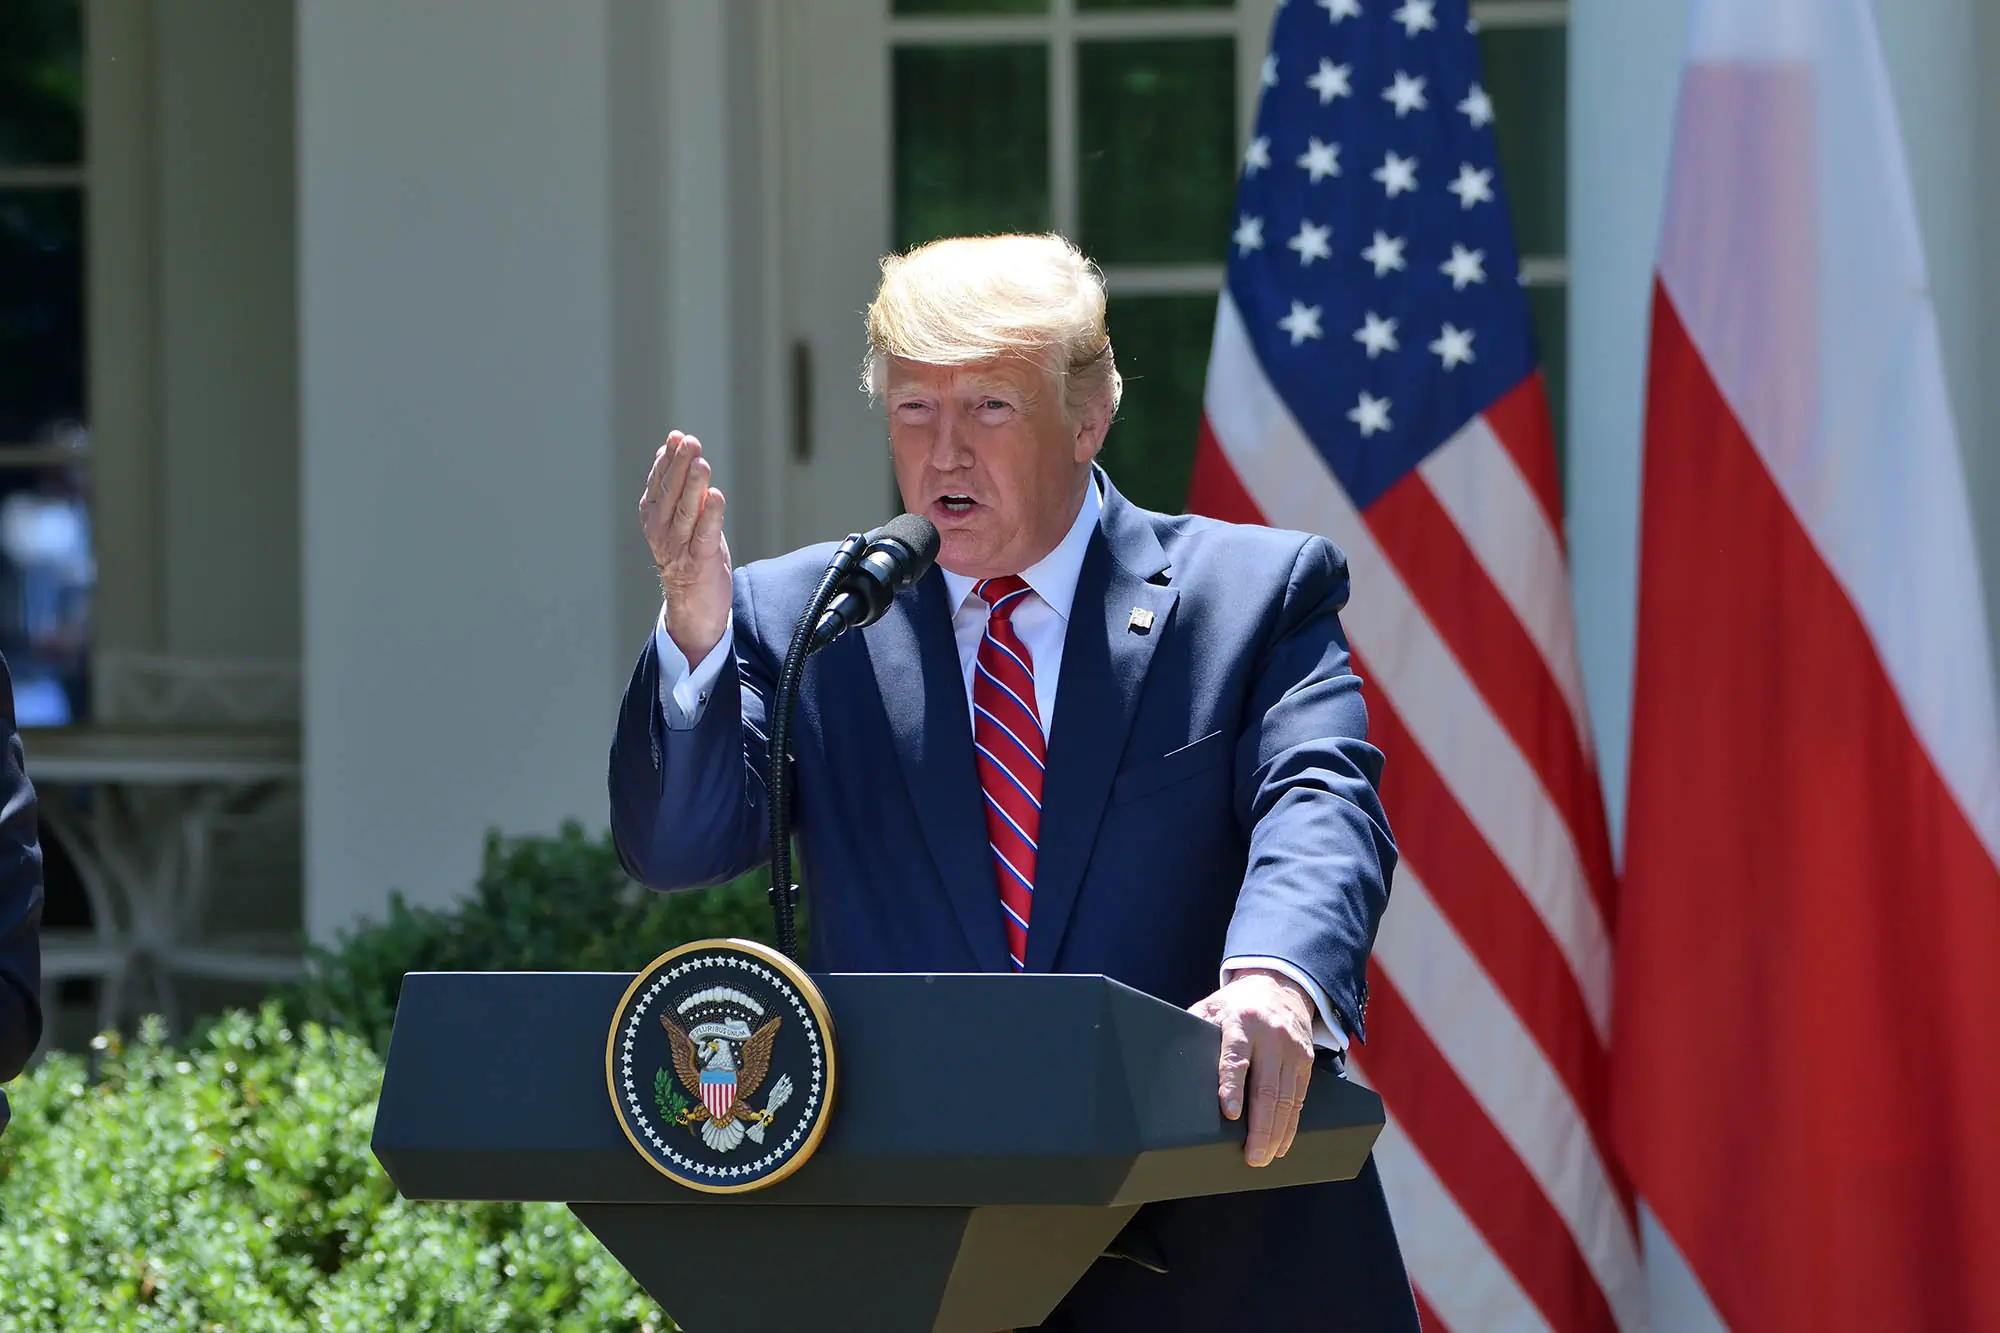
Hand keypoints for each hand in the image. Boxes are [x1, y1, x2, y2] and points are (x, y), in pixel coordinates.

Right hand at [641, 431, 731, 661]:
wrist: (693, 604)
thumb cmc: (688, 553)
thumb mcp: (679, 518)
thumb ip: (675, 488)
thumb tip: (669, 450)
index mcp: (652, 515)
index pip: (658, 481)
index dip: (668, 458)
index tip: (677, 436)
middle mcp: (661, 529)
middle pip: (671, 492)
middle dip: (680, 465)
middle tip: (690, 442)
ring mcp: (678, 546)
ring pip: (686, 510)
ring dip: (694, 485)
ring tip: (700, 464)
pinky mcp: (699, 561)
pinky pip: (705, 534)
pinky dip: (711, 514)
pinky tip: (716, 496)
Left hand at [1188, 968, 1316, 1167]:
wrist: (1278, 985)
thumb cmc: (1236, 1004)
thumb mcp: (1211, 1007)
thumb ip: (1197, 1032)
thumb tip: (1176, 1065)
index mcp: (1241, 1022)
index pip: (1236, 1058)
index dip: (1232, 1086)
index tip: (1229, 1112)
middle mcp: (1270, 1036)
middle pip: (1267, 1088)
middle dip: (1260, 1127)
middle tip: (1252, 1156)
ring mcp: (1292, 1049)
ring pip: (1286, 1099)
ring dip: (1276, 1132)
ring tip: (1265, 1156)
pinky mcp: (1306, 1059)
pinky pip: (1299, 1097)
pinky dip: (1291, 1124)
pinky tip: (1282, 1142)